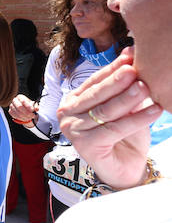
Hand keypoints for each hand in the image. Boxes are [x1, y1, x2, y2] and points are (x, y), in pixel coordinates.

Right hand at [8, 94, 37, 123]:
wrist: (24, 109)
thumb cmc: (29, 106)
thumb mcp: (33, 105)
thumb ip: (35, 106)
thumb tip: (36, 109)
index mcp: (20, 97)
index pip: (23, 101)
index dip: (28, 106)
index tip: (33, 111)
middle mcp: (14, 100)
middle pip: (19, 107)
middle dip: (26, 113)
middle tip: (32, 116)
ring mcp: (11, 106)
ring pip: (17, 113)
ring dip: (25, 117)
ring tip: (30, 118)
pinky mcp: (10, 111)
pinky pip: (15, 116)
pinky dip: (21, 118)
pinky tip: (25, 118)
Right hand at [57, 48, 161, 188]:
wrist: (126, 168)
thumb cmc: (124, 135)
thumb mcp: (125, 106)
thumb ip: (124, 86)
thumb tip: (130, 54)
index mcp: (74, 101)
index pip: (94, 81)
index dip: (112, 69)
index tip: (131, 56)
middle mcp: (68, 114)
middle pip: (96, 95)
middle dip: (117, 81)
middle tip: (134, 70)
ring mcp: (73, 130)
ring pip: (105, 111)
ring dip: (127, 99)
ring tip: (146, 88)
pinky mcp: (85, 146)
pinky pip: (115, 129)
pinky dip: (137, 119)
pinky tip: (155, 110)